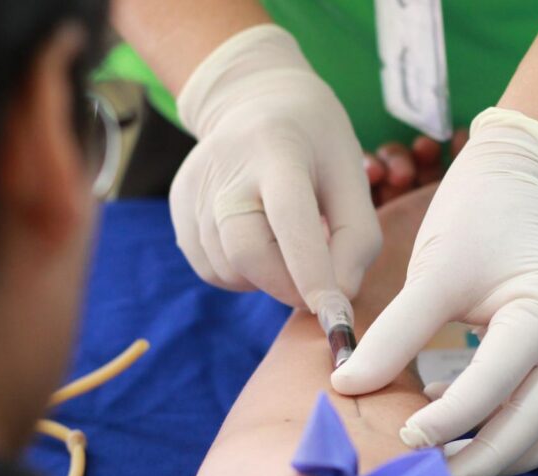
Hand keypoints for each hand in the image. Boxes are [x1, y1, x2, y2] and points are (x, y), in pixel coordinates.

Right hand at [170, 25, 380, 310]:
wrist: (255, 99)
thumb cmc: (316, 142)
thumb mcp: (352, 174)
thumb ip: (358, 237)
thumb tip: (340, 297)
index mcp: (278, 149)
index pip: (290, 218)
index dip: (313, 272)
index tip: (336, 314)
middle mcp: (226, 167)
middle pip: (247, 252)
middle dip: (288, 286)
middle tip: (316, 288)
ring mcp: (195, 188)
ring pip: (228, 268)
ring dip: (267, 278)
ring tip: (286, 244)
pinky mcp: (179, 207)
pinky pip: (211, 269)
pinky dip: (242, 274)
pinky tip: (259, 241)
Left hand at [332, 108, 537, 475]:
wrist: (515, 186)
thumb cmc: (475, 220)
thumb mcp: (434, 272)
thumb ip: (395, 333)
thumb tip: (347, 385)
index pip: (497, 383)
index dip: (449, 418)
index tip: (402, 437)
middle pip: (533, 426)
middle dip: (479, 460)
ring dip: (498, 458)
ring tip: (441, 470)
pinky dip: (507, 438)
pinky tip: (458, 434)